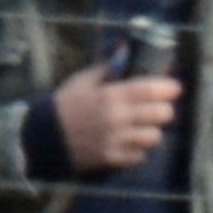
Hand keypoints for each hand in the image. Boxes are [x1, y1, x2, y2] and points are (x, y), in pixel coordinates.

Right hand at [50, 64, 182, 177]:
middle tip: (157, 109)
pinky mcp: (110, 159)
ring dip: (152, 131)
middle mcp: (118, 118)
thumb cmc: (63, 105)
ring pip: (154, 137)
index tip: (172, 88)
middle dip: (163, 110)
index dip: (170, 88)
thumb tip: (127, 53)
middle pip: (162, 115)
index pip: (155, 89)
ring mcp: (115, 141)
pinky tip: (131, 144)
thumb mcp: (83, 80)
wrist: (40, 138)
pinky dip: (139, 150)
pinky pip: (139, 156)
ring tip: (144, 128)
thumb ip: (108, 68)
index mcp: (113, 95)